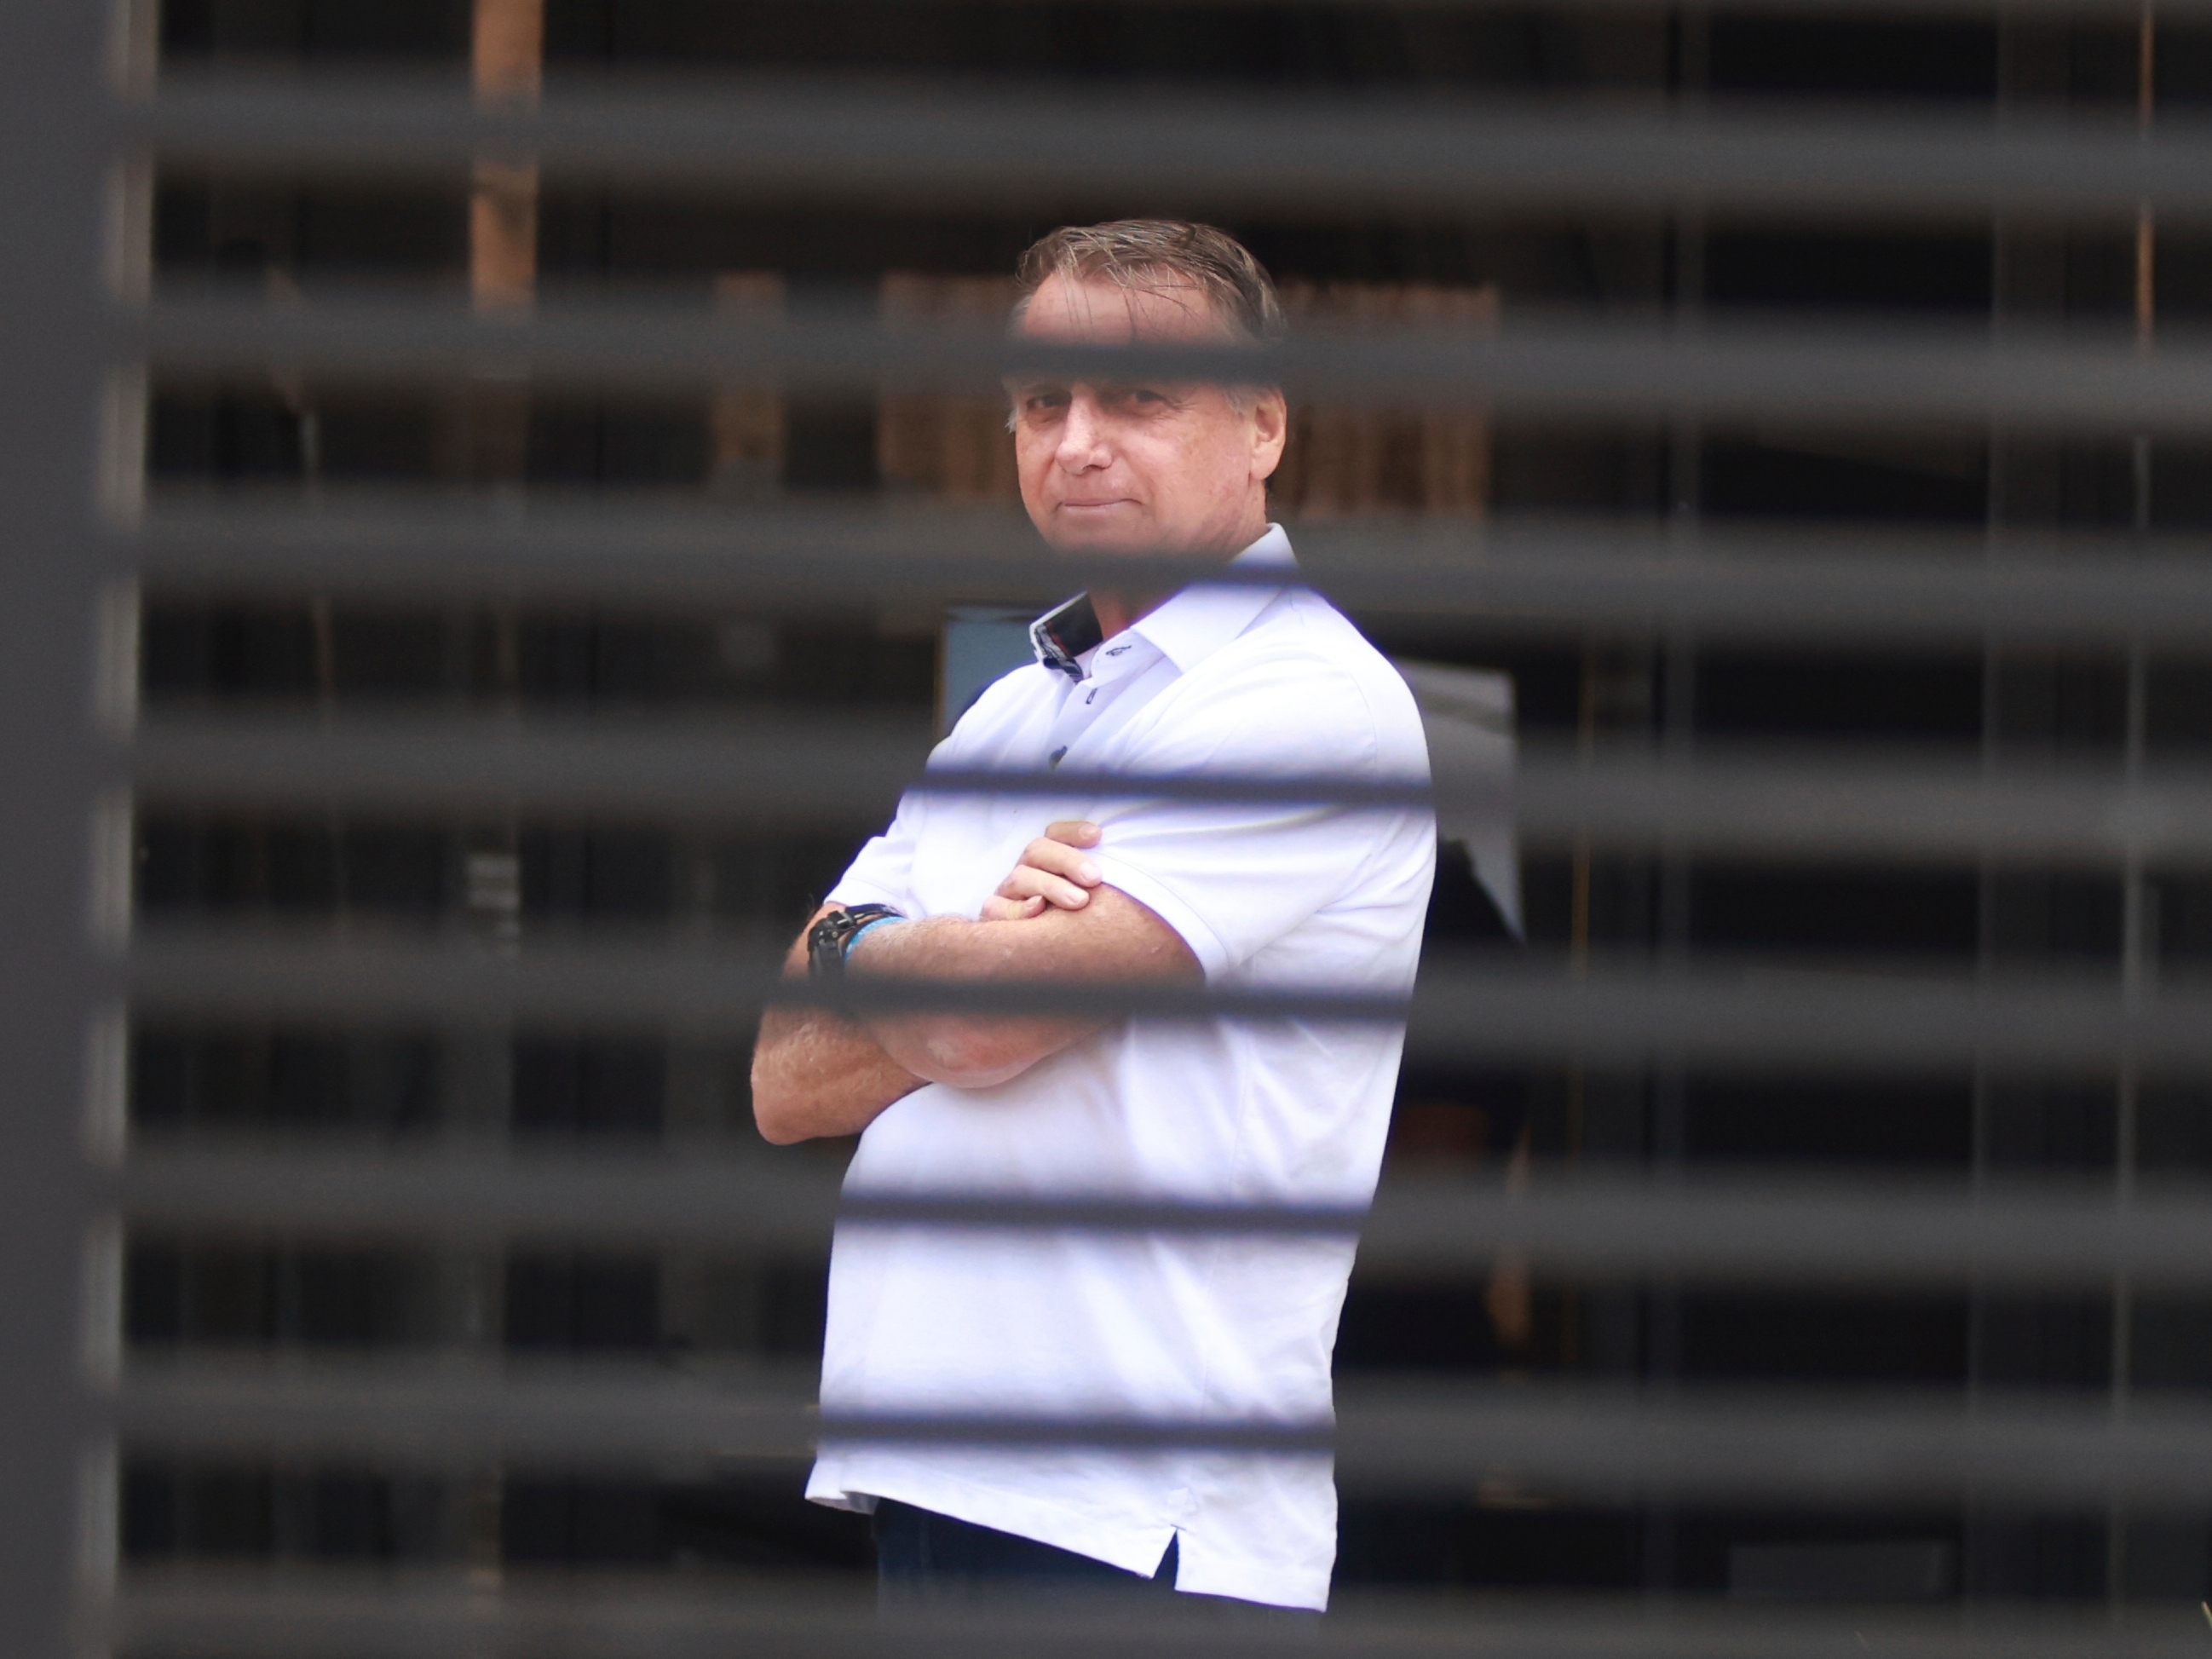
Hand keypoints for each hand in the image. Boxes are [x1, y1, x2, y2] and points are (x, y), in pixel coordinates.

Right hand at [981, 820, 1102, 920]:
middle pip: (1038, 850)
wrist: (1044, 962)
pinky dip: (1018, 909)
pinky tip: (1039, 909)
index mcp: (1049, 858)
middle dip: (1068, 861)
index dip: (1073, 831)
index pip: (1055, 833)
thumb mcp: (1091, 895)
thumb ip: (1095, 877)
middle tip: (1094, 878)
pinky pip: (995, 907)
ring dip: (1050, 886)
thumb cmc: (1081, 923)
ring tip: (1079, 901)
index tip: (1096, 836)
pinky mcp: (994, 914)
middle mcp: (1027, 870)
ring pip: (1020, 877)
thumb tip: (1108, 848)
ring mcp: (1008, 892)